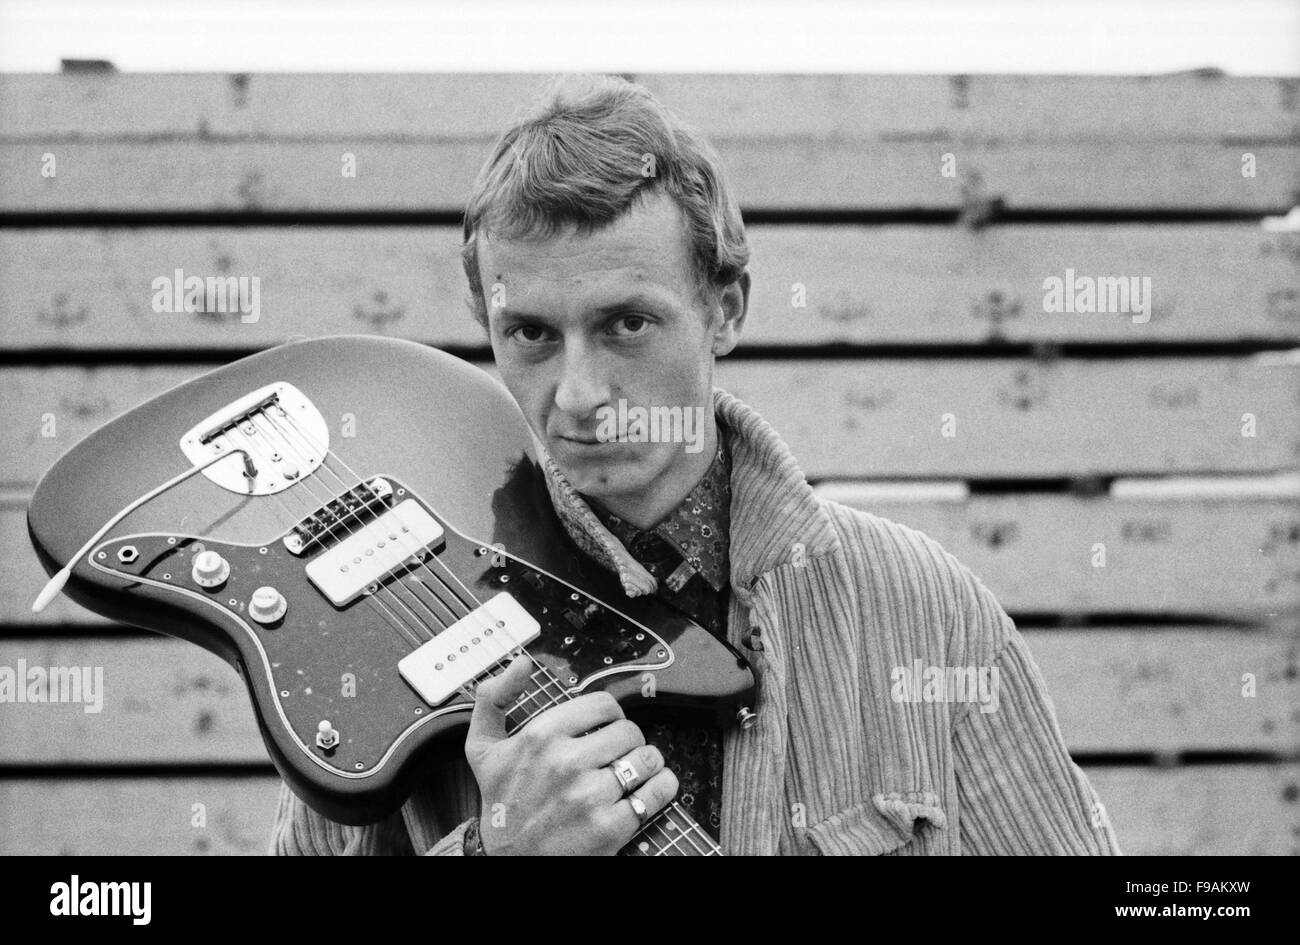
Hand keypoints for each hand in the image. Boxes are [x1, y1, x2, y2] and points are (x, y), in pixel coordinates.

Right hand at [465, 653, 677, 854]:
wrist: (506, 861)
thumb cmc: (499, 804)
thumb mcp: (482, 748)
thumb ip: (494, 698)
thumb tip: (521, 663)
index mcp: (540, 737)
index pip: (603, 705)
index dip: (610, 715)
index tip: (605, 727)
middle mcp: (566, 763)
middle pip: (628, 730)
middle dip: (628, 740)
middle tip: (619, 752)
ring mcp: (590, 796)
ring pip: (646, 758)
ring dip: (648, 761)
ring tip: (636, 769)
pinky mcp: (609, 827)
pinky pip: (656, 792)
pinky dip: (662, 787)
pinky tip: (651, 789)